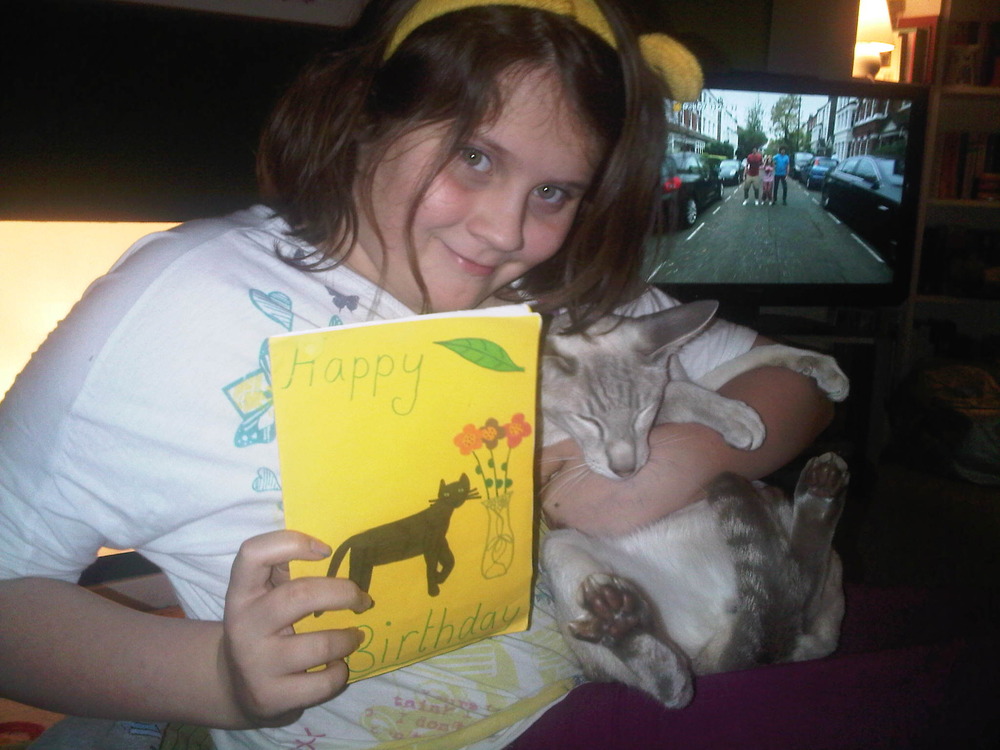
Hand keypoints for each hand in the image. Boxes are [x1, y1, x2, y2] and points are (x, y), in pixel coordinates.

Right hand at [219, 530, 371, 726]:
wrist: (236, 688)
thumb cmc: (263, 629)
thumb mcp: (263, 597)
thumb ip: (282, 570)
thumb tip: (329, 547)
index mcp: (242, 593)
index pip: (253, 553)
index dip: (292, 543)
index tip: (326, 551)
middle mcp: (243, 626)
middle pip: (299, 595)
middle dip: (343, 593)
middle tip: (363, 599)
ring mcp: (256, 664)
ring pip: (319, 645)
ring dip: (347, 639)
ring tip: (356, 636)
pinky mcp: (271, 697)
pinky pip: (321, 683)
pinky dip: (340, 672)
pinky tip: (339, 665)